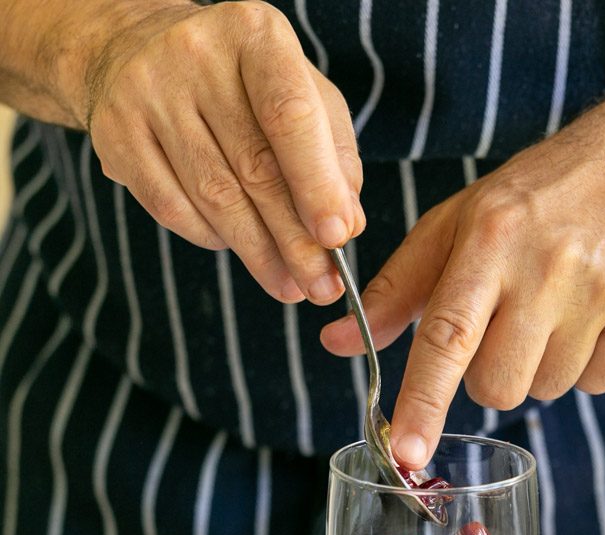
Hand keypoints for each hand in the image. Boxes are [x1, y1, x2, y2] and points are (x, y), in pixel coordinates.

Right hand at [86, 1, 363, 302]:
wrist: (137, 50)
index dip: (316, 183)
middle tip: (321, 287)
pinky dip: (213, 238)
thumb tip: (346, 226)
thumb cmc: (242, 82)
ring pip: (215, 198)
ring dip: (258, 253)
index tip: (337, 238)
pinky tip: (237, 248)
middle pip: (254, 168)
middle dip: (294, 240)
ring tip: (289, 286)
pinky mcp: (115, 135)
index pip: (290, 116)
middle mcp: (195, 54)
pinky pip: (174, 209)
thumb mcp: (302, 95)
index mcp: (254, 35)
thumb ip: (334, 156)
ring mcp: (147, 93)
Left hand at [321, 88, 604, 467]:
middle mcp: (550, 266)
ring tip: (555, 307)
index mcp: (490, 239)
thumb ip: (397, 290)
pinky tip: (592, 312)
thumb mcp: (457, 225)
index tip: (406, 450)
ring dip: (538, 365)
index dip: (424, 400)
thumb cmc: (533, 200)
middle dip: (489, 374)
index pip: (448, 336)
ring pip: (546, 388)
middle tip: (505, 325)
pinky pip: (598, 383)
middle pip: (497, 386)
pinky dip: (586, 362)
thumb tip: (335, 344)